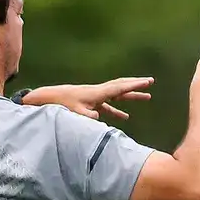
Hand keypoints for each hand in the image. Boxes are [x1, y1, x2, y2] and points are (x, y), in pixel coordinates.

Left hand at [23, 77, 153, 120]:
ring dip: (131, 96)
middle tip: (151, 82)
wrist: (49, 98)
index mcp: (97, 93)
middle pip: (121, 86)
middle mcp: (98, 92)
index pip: (119, 88)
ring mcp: (95, 97)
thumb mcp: (74, 112)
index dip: (135, 85)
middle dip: (136, 85)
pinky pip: (109, 106)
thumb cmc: (61, 104)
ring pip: (117, 94)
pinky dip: (118, 110)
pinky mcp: (91, 103)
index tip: (148, 81)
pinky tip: (125, 117)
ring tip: (146, 97)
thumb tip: (98, 116)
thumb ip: (87, 115)